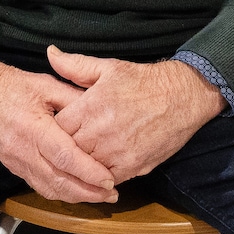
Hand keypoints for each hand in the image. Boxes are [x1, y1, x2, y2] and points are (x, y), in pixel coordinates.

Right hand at [0, 57, 117, 203]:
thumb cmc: (11, 85)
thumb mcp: (46, 84)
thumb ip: (73, 99)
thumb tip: (100, 112)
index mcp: (33, 128)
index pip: (65, 157)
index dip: (89, 172)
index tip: (109, 179)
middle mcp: (23, 150)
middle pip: (59, 181)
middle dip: (88, 192)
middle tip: (111, 194)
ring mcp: (16, 162)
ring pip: (49, 189)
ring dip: (75, 196)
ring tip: (99, 196)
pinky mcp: (13, 167)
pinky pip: (38, 186)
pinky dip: (59, 192)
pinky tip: (75, 191)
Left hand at [48, 47, 222, 182]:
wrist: (182, 96)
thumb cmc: (144, 81)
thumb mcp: (108, 67)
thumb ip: (75, 65)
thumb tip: (51, 53)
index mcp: (91, 106)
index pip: (57, 127)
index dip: (54, 128)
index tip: (57, 127)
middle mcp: (101, 132)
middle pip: (67, 150)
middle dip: (65, 147)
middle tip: (65, 144)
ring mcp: (117, 152)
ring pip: (84, 168)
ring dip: (81, 164)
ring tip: (81, 157)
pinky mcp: (133, 166)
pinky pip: (105, 179)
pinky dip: (99, 176)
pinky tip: (99, 167)